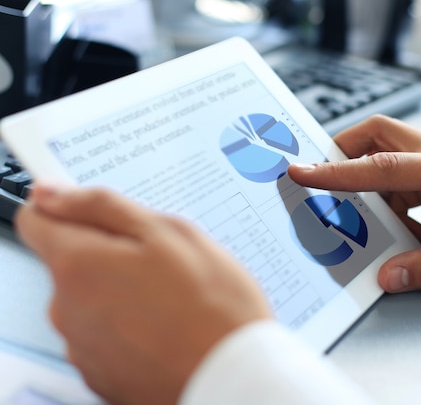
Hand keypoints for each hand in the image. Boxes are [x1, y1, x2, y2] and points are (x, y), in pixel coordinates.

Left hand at [15, 184, 270, 404]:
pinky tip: (164, 327)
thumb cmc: (214, 305)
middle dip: (108, 253)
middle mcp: (67, 309)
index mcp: (79, 266)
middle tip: (160, 261)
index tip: (95, 213)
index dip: (65, 207)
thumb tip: (51, 194)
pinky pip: (102, 334)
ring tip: (170, 299)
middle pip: (70, 261)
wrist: (234, 376)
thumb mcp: (170, 232)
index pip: (35, 219)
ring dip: (119, 290)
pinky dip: (126, 325)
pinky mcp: (100, 374)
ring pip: (89, 298)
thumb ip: (102, 207)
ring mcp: (82, 347)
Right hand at [288, 115, 420, 291]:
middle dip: (345, 153)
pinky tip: (410, 228)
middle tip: (326, 182)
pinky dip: (395, 199)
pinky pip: (405, 176)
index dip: (336, 171)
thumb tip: (388, 276)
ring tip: (382, 224)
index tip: (300, 170)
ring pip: (389, 157)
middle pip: (378, 135)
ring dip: (374, 186)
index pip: (381, 165)